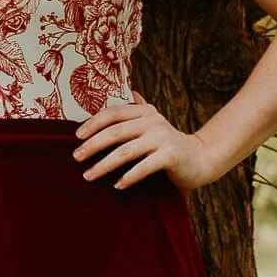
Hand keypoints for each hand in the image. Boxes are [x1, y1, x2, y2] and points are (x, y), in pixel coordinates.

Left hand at [73, 91, 214, 192]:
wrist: (201, 159)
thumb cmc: (169, 144)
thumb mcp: (154, 123)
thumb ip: (140, 109)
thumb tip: (130, 91)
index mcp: (145, 112)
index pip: (113, 113)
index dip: (93, 123)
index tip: (77, 136)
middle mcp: (153, 121)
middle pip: (115, 132)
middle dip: (92, 145)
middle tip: (76, 157)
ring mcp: (162, 138)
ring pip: (125, 151)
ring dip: (103, 165)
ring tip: (88, 176)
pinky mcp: (170, 155)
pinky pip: (143, 167)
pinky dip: (128, 177)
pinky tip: (117, 186)